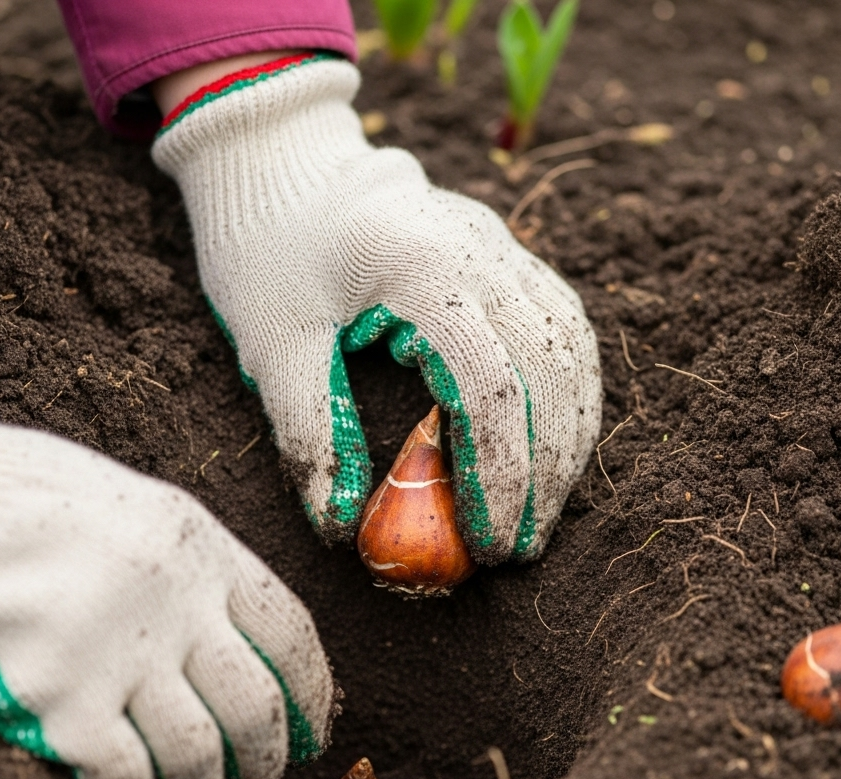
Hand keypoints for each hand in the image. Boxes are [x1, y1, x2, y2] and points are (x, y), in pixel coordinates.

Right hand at [0, 366, 332, 778]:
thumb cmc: (41, 499)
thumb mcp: (149, 512)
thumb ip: (201, 575)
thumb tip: (244, 651)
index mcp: (205, 552)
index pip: (292, 638)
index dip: (315, 696)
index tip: (315, 731)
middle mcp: (177, 605)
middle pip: (257, 710)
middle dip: (266, 765)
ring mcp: (119, 654)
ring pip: (198, 756)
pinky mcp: (57, 702)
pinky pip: (125, 777)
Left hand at [152, 54, 601, 562]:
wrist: (289, 166)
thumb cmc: (269, 253)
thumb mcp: (273, 344)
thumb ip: (309, 433)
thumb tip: (342, 528)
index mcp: (424, 269)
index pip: (492, 388)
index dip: (500, 477)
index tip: (488, 544)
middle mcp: (486, 252)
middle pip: (547, 378)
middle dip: (543, 475)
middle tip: (518, 549)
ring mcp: (508, 249)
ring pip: (570, 356)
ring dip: (566, 443)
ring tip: (542, 514)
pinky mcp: (513, 258)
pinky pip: (566, 334)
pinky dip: (568, 399)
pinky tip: (555, 449)